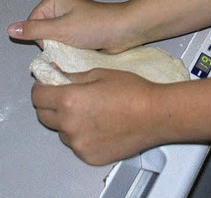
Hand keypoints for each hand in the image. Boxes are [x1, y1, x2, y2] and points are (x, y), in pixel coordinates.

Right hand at [7, 0, 135, 52]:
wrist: (123, 30)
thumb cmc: (94, 26)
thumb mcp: (61, 29)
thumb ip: (35, 30)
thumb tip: (10, 29)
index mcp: (53, 1)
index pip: (32, 26)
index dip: (43, 38)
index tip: (60, 39)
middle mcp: (59, 8)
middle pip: (41, 35)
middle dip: (53, 45)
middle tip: (70, 45)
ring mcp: (68, 21)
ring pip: (53, 43)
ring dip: (62, 50)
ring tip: (77, 49)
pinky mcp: (77, 32)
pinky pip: (65, 45)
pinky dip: (70, 51)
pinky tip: (80, 52)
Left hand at [32, 69, 161, 164]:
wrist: (154, 114)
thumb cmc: (133, 91)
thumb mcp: (102, 73)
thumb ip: (75, 76)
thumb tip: (58, 74)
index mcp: (69, 100)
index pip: (38, 96)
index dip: (41, 88)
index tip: (46, 85)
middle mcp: (69, 125)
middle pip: (43, 116)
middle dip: (51, 105)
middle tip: (68, 97)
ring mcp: (77, 144)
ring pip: (62, 131)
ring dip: (69, 121)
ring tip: (93, 112)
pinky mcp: (88, 156)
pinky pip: (77, 144)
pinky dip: (83, 136)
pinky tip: (101, 126)